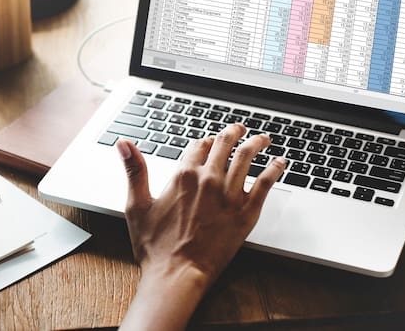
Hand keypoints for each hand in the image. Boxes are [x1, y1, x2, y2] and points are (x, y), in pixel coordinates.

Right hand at [117, 123, 284, 329]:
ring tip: (263, 138)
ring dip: (256, 143)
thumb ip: (134, 170)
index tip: (208, 141)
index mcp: (183, 175)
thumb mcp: (137, 204)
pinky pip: (265, 183)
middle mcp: (208, 180)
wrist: (177, 274)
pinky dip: (274, 169)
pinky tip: (280, 163)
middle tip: (239, 129)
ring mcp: (229, 195)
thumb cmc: (155, 246)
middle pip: (225, 145)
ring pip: (247, 157)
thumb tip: (124, 143)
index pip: (198, 145)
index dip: (204, 141)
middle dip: (233, 133)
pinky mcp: (246, 212)